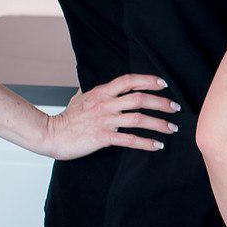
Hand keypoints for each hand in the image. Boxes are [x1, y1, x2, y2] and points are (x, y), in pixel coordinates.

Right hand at [40, 74, 178, 159]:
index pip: (129, 81)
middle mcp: (106, 104)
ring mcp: (105, 121)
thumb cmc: (66, 118)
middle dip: (161, 103)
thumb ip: (93, 92)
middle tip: (175, 108)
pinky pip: (129, 139)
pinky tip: (157, 146)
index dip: (148, 80)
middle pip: (140, 99)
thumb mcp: (80, 98)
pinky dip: (146, 143)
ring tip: (172, 128)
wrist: (51, 134)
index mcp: (102, 92)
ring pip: (138, 119)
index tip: (164, 84)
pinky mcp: (103, 137)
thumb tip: (97, 86)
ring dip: (159, 124)